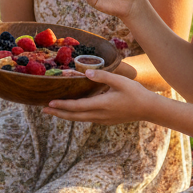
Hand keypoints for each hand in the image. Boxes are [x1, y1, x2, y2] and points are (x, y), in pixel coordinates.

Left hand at [42, 66, 158, 124]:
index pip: (77, 106)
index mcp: (101, 104)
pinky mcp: (106, 120)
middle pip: (74, 116)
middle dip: (58, 112)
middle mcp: (99, 115)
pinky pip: (86, 118)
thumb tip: (86, 72)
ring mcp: (102, 119)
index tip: (49, 103)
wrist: (148, 109)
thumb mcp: (120, 81)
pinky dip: (75, 115)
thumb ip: (102, 76)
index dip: (62, 105)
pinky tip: (72, 111)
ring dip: (65, 115)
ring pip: (79, 119)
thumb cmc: (135, 93)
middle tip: (43, 109)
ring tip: (53, 110)